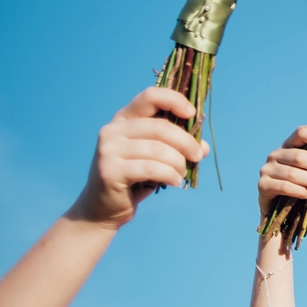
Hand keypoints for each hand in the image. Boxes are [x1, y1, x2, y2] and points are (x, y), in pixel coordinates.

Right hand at [69, 87, 209, 229]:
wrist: (102, 209)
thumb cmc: (135, 178)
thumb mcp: (157, 156)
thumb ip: (177, 145)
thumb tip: (203, 147)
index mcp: (124, 118)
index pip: (150, 96)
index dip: (174, 100)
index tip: (191, 114)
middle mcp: (112, 129)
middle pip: (160, 127)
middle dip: (186, 142)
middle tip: (198, 156)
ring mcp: (108, 149)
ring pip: (158, 149)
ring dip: (178, 162)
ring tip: (182, 173)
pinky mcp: (109, 170)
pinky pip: (151, 168)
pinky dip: (169, 175)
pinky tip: (175, 182)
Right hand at [258, 126, 306, 217]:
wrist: (284, 216)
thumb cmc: (305, 189)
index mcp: (290, 145)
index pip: (302, 132)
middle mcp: (276, 154)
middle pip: (299, 155)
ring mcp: (267, 169)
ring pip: (293, 172)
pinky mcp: (263, 185)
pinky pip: (283, 186)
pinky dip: (299, 191)